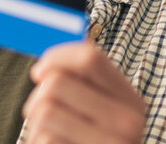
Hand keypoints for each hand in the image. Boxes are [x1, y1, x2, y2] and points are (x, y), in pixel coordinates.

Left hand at [22, 42, 145, 143]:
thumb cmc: (90, 141)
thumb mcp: (99, 110)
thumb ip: (83, 81)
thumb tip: (54, 34)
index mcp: (131, 101)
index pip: (90, 57)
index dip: (54, 57)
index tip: (40, 71)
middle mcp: (128, 122)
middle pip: (55, 84)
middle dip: (36, 98)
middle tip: (41, 115)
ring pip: (43, 112)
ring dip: (33, 125)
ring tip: (47, 136)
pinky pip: (42, 140)